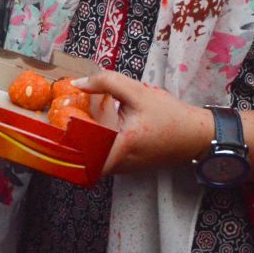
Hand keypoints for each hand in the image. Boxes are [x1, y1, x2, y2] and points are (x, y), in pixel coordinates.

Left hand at [75, 70, 212, 176]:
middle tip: (64, 122)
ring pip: (95, 160)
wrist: (196, 134)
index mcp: (122, 147)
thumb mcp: (138, 92)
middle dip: (74, 141)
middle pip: (86, 158)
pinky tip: (99, 129)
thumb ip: (106, 83)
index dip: (67, 146)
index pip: (84, 157)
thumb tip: (77, 83)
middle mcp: (122, 164)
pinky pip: (106, 159)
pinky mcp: (131, 168)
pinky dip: (99, 147)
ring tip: (80, 123)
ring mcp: (126, 169)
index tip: (56, 129)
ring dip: (86, 144)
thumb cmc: (169, 115)